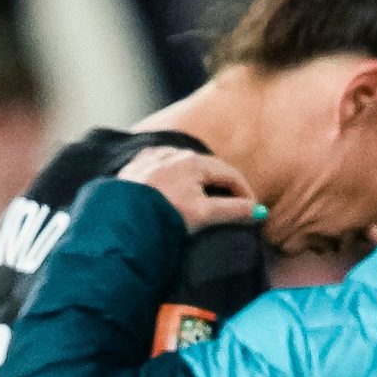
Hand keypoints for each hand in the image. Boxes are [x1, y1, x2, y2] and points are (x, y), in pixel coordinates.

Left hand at [117, 147, 261, 232]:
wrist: (117, 223)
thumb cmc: (162, 216)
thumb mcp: (203, 215)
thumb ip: (234, 212)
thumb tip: (259, 212)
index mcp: (193, 161)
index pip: (230, 174)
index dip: (245, 193)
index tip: (252, 211)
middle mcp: (172, 154)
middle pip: (207, 169)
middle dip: (222, 187)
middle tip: (231, 206)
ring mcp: (150, 159)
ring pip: (182, 167)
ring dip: (196, 182)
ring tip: (202, 201)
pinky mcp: (132, 169)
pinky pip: (158, 169)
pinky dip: (171, 179)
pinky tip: (170, 190)